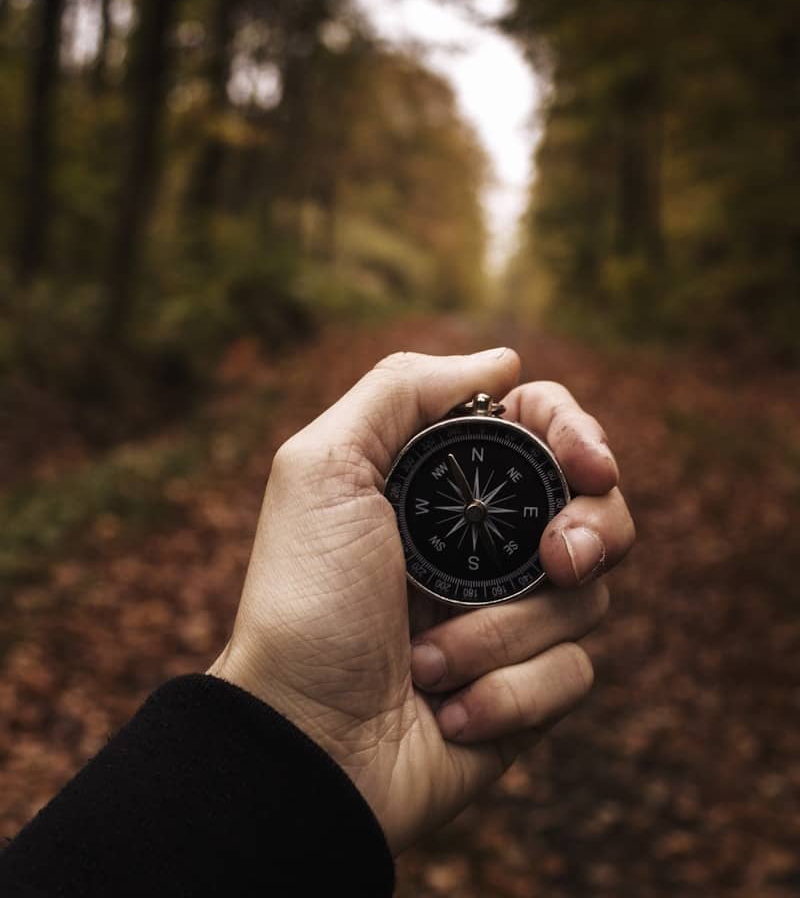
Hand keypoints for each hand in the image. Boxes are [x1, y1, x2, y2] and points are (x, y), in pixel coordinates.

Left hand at [207, 349, 634, 853]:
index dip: (580, 436)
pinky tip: (447, 711)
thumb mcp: (324, 468)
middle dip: (589, 530)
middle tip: (554, 558)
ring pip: (588, 595)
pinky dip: (509, 693)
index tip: (590, 466)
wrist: (300, 743)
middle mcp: (484, 542)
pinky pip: (574, 674)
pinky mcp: (526, 689)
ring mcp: (509, 615)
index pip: (543, 429)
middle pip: (595, 507)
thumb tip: (505, 361)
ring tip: (426, 659)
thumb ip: (402, 391)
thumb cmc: (304, 601)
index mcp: (443, 483)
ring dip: (503, 632)